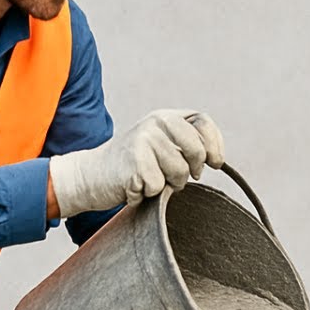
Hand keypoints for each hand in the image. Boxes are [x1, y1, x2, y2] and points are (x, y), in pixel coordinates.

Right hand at [48, 109, 224, 216]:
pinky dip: (149, 193)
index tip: (214, 163)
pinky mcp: (135, 160)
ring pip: (180, 171)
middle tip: (178, 178)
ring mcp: (144, 139)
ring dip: (168, 184)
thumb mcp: (162, 148)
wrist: (92, 175)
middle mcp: (156, 122)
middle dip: (193, 170)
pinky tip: (135, 185)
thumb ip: (186, 145)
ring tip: (149, 179)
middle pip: (197, 149)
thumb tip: (217, 159)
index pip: (203, 122)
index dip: (214, 145)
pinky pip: (159, 186)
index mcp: (166, 117)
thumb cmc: (133, 166)